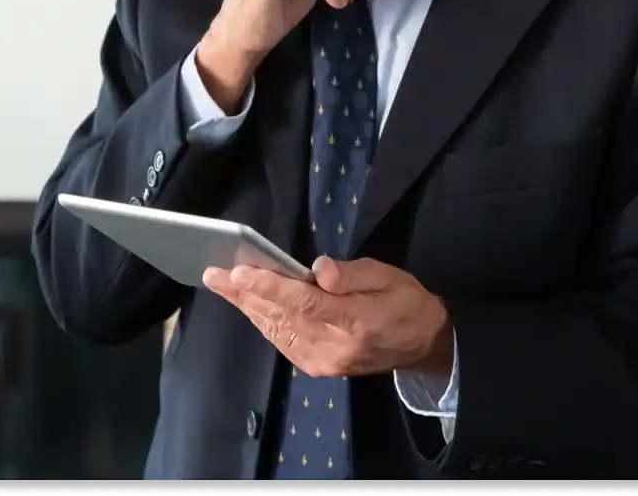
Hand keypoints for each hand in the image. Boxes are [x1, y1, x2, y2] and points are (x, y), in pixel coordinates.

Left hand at [201, 256, 453, 379]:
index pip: (305, 303)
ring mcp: (325, 362)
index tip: (240, 272)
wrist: (423, 345)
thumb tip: (318, 270)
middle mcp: (335, 347)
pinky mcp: (319, 367)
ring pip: (276, 330)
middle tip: (213, 273)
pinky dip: (262, 321)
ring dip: (247, 306)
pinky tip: (246, 304)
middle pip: (281, 316)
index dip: (270, 286)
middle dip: (244, 294)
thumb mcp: (388, 277)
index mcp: (357, 321)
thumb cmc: (406, 302)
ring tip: (221, 284)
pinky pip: (282, 342)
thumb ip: (352, 274)